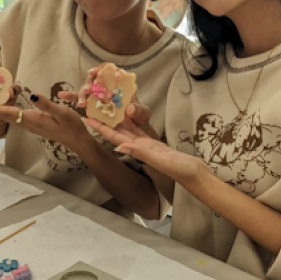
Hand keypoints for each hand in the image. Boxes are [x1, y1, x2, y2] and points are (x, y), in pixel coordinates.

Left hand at [0, 93, 91, 151]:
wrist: (77, 140)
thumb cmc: (71, 126)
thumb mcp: (61, 112)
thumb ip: (46, 104)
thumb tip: (31, 94)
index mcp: (32, 120)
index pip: (8, 113)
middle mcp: (28, 124)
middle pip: (4, 116)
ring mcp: (31, 126)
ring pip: (9, 118)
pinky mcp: (34, 125)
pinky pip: (15, 118)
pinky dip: (6, 112)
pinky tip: (4, 107)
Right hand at [58, 71, 157, 137]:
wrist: (135, 130)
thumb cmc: (140, 118)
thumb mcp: (144, 114)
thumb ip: (140, 111)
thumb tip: (130, 109)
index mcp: (120, 84)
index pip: (110, 70)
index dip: (102, 69)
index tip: (96, 73)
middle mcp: (107, 87)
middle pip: (95, 79)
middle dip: (89, 83)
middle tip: (88, 91)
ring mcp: (98, 95)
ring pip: (86, 89)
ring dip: (81, 94)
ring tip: (82, 104)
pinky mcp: (91, 104)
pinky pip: (80, 99)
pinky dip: (70, 97)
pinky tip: (60, 95)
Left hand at [84, 116, 203, 184]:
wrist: (195, 175)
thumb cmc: (180, 169)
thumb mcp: (160, 160)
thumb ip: (141, 154)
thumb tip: (118, 147)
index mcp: (139, 149)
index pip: (114, 137)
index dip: (100, 128)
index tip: (85, 117)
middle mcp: (140, 146)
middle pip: (118, 130)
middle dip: (105, 119)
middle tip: (94, 104)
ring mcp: (147, 145)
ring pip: (128, 128)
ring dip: (117, 117)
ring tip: (107, 104)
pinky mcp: (154, 144)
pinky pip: (140, 129)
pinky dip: (133, 120)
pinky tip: (128, 112)